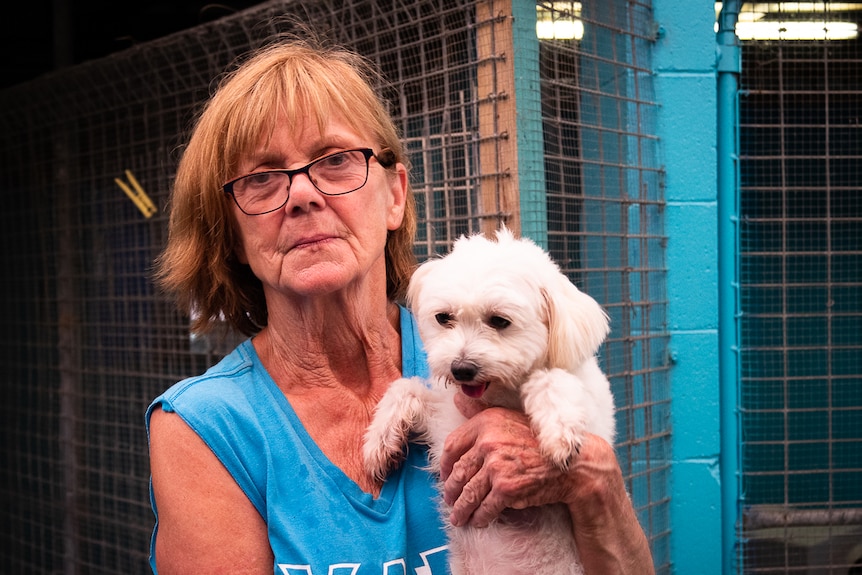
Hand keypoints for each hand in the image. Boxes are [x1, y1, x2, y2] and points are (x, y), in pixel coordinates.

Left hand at [439, 394, 573, 526]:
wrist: (570, 464)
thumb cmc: (539, 442)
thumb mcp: (508, 418)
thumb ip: (479, 412)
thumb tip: (456, 399)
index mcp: (485, 422)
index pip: (452, 445)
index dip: (444, 465)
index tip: (444, 475)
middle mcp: (488, 442)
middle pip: (458, 472)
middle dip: (451, 491)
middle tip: (449, 500)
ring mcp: (496, 466)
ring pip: (469, 493)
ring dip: (462, 509)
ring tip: (459, 517)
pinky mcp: (506, 488)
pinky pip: (485, 507)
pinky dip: (480, 518)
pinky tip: (478, 521)